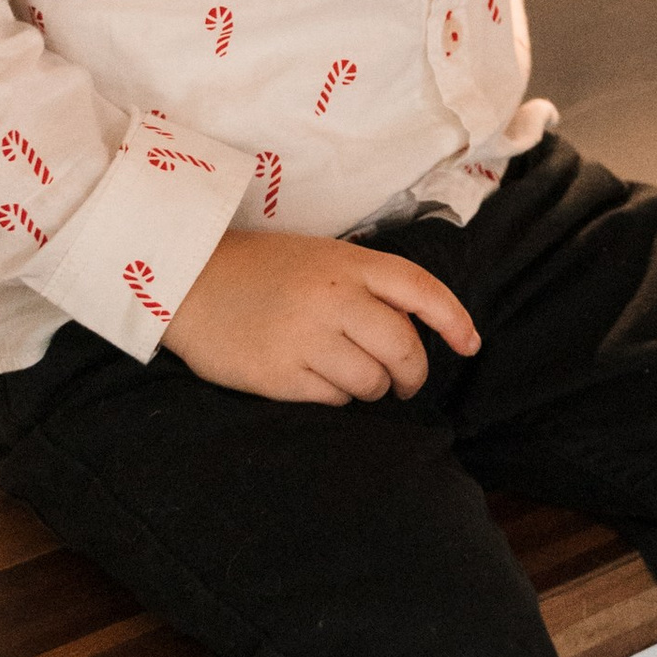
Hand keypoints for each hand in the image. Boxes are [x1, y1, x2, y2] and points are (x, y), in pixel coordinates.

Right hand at [163, 228, 480, 405]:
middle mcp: (332, 298)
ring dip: (374, 388)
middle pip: (403, 348)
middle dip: (413, 374)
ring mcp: (305, 337)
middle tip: (404, 382)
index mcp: (348, 262)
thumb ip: (368, 284)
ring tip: (354, 378)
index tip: (470, 345)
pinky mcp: (278, 374)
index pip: (420, 291)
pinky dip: (337, 397)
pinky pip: (334, 399)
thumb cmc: (261, 270)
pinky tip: (318, 381)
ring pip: (372, 381)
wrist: (186, 280)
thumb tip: (417, 328)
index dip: (454, 321)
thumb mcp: (321, 257)